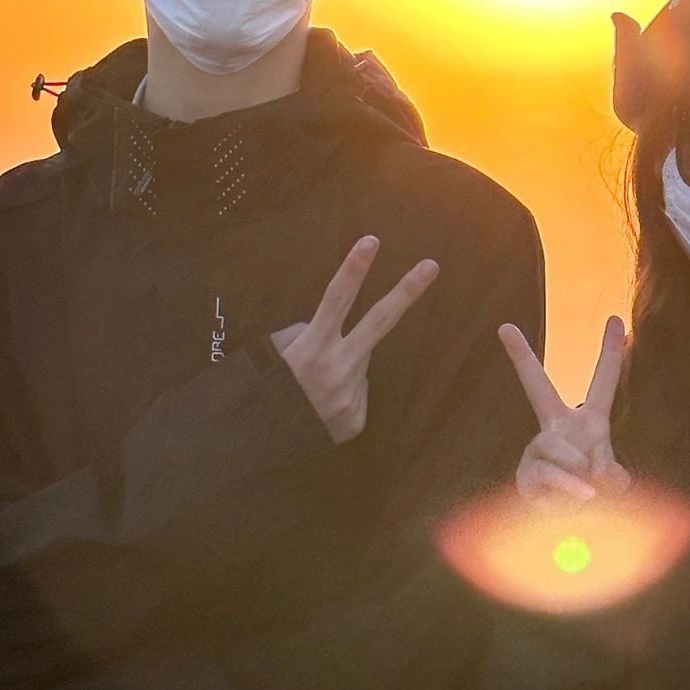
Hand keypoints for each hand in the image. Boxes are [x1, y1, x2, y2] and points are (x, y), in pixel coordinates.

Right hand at [270, 236, 438, 444]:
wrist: (258, 449)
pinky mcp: (355, 420)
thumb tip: (322, 328)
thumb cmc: (264, 392)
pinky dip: (338, 393)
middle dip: (406, 291)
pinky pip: (353, 393)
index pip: (336, 300)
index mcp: (312, 348)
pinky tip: (318, 407)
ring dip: (341, 365)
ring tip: (312, 386)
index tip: (371, 241)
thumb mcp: (273, 356)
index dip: (353, 269)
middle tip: (431, 265)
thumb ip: (302, 336)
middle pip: (378, 321)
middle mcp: (336, 368)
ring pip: (358, 362)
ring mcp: (350, 396)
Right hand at [498, 316, 631, 504]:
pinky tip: (580, 497)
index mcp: (587, 422)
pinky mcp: (526, 473)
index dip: (611, 352)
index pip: (602, 382)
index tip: (618, 320)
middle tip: (504, 327)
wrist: (566, 528)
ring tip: (588, 491)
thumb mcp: (614, 483)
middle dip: (522, 358)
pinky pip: (550, 472)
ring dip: (578, 469)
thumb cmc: (593, 495)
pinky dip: (570, 487)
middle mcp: (557, 428)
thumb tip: (595, 472)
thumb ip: (614, 475)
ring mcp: (537, 448)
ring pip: (557, 446)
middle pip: (537, 387)